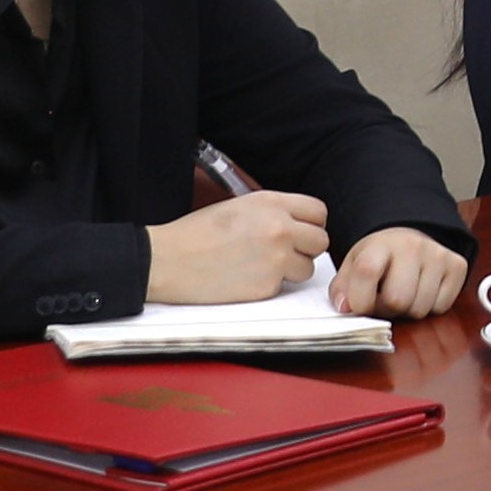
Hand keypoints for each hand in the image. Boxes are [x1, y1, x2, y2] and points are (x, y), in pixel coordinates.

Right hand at [150, 187, 333, 300]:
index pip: (318, 212)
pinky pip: (283, 287)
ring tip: (262, 265)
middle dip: (305, 248)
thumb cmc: (197, 233)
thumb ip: (273, 212)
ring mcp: (276, 259)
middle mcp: (280, 229)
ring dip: (291, 270)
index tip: (302, 231)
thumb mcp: (239, 206)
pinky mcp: (267, 286)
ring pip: (307, 269)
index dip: (310, 224)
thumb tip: (296, 224)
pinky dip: (269, 285)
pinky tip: (245, 277)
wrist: (170, 260)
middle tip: (285, 252)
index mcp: (272, 204)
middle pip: (320, 241)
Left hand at [325, 226, 466, 317]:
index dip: (360, 299)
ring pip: (420, 309)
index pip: (367, 272)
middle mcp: (412, 246)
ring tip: (404, 295)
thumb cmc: (380, 259)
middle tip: (384, 300)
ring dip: (408, 311)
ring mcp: (438, 255)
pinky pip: (441, 307)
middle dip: (387, 310)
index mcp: (380, 244)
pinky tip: (422, 293)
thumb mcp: (353, 267)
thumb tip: (346, 308)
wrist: (410, 240)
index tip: (358, 306)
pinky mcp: (457, 266)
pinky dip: (429, 308)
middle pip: (397, 300)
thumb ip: (342, 288)